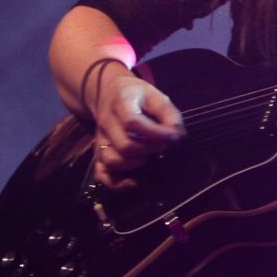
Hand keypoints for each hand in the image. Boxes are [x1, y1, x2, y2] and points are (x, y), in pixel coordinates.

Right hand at [89, 69, 184, 189]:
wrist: (109, 93)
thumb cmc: (137, 95)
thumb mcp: (155, 95)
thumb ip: (169, 114)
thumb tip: (178, 136)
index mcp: (121, 104)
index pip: (132, 122)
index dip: (155, 134)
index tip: (172, 137)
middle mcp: (107, 122)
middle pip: (124, 145)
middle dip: (149, 150)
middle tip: (164, 147)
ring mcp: (100, 139)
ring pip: (111, 160)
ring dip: (135, 164)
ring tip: (151, 157)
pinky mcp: (98, 152)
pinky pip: (101, 173)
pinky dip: (116, 183)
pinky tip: (134, 182)